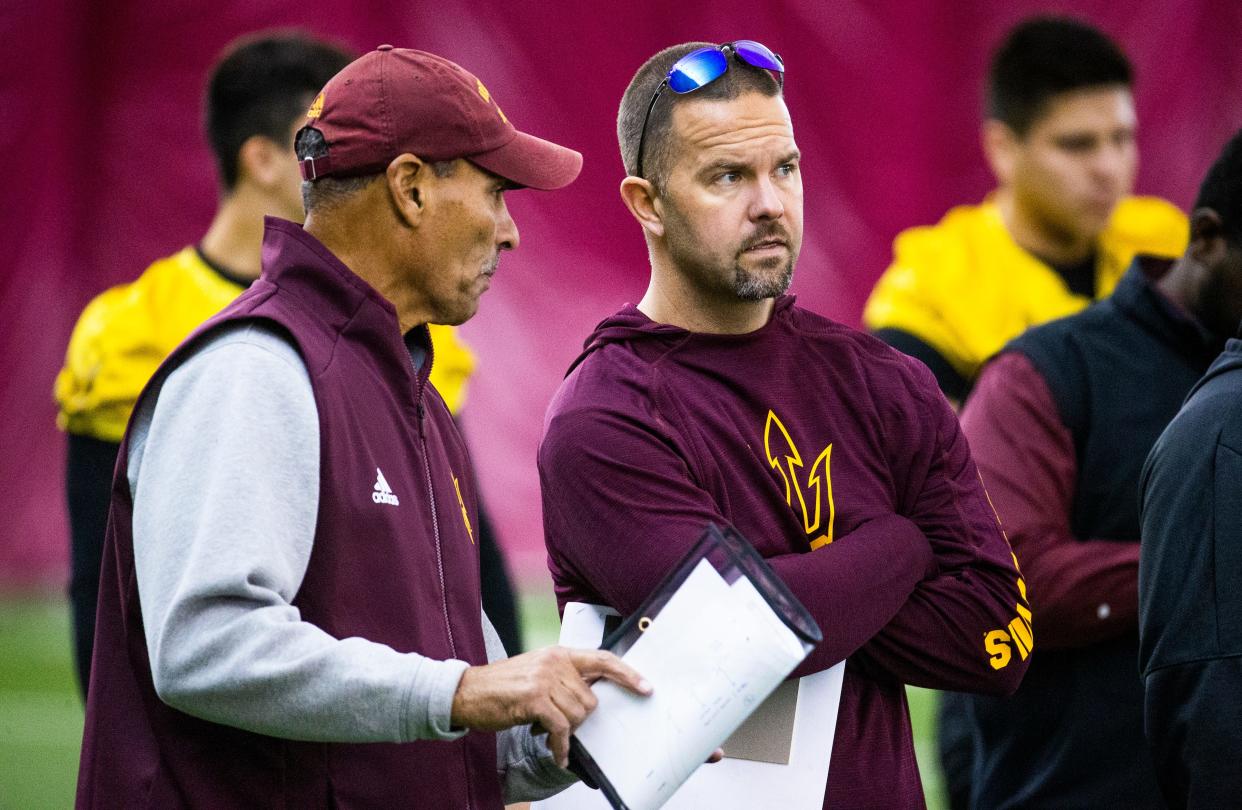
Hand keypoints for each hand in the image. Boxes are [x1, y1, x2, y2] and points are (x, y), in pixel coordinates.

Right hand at [450, 646, 651, 767]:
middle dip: (578, 718)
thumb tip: (591, 698)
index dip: (627, 674)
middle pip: (591, 698)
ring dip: (565, 731)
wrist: (467, 692)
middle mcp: (555, 662)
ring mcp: (544, 678)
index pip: (602, 659)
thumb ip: (563, 679)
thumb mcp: (537, 673)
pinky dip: (560, 745)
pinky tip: (555, 752)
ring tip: (547, 733)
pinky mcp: (534, 698)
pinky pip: (561, 728)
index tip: (645, 687)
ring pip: (578, 714)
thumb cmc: (502, 687)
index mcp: (559, 653)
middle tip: (557, 723)